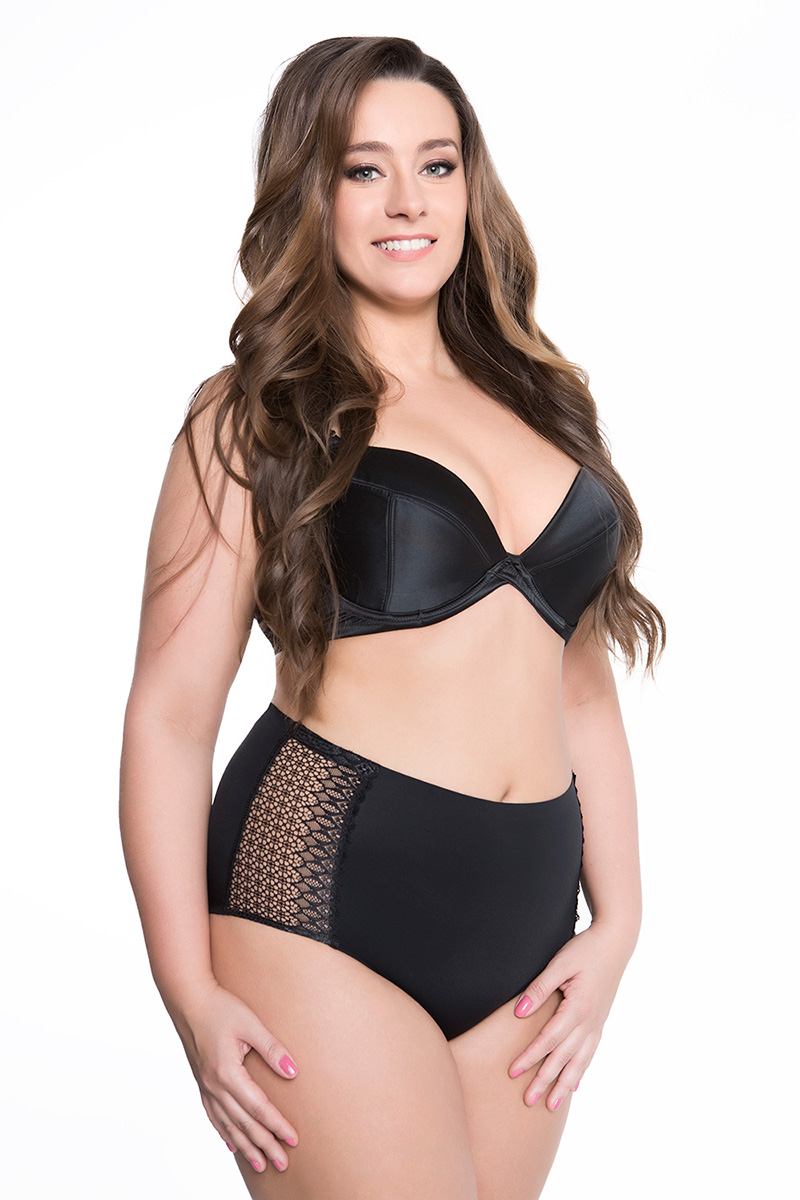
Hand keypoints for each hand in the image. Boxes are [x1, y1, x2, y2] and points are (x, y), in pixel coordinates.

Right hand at [174, 980, 299, 1174]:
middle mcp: (215, 1086)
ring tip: (261, 1163)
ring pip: (228, 1125)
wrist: (188, 1000)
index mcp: (228, 1074)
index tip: (293, 1140)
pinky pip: (213, 1115)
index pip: (258, 1108)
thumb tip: (294, 1073)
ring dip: (245, 1146)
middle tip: (282, 1164)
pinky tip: (231, 1144)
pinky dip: (224, 1133)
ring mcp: (205, 1086)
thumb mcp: (251, 1024)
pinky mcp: (201, 1082)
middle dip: (265, 1145)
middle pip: (244, 1124)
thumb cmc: (220, 1007)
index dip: (277, 1125)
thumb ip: (272, 1049)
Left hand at [508, 922, 635, 1110]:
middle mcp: (590, 1022)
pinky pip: (590, 1053)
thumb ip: (539, 989)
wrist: (616, 942)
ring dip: (564, 1084)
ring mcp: (598, 1024)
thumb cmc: (585, 949)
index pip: (548, 1039)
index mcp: (578, 1008)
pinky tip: (575, 1085)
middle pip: (563, 1058)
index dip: (530, 1056)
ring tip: (551, 1104)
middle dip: (545, 1080)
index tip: (513, 1072)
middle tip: (528, 1101)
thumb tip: (519, 1013)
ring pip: (579, 1062)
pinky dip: (581, 1071)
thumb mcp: (559, 964)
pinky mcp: (601, 1021)